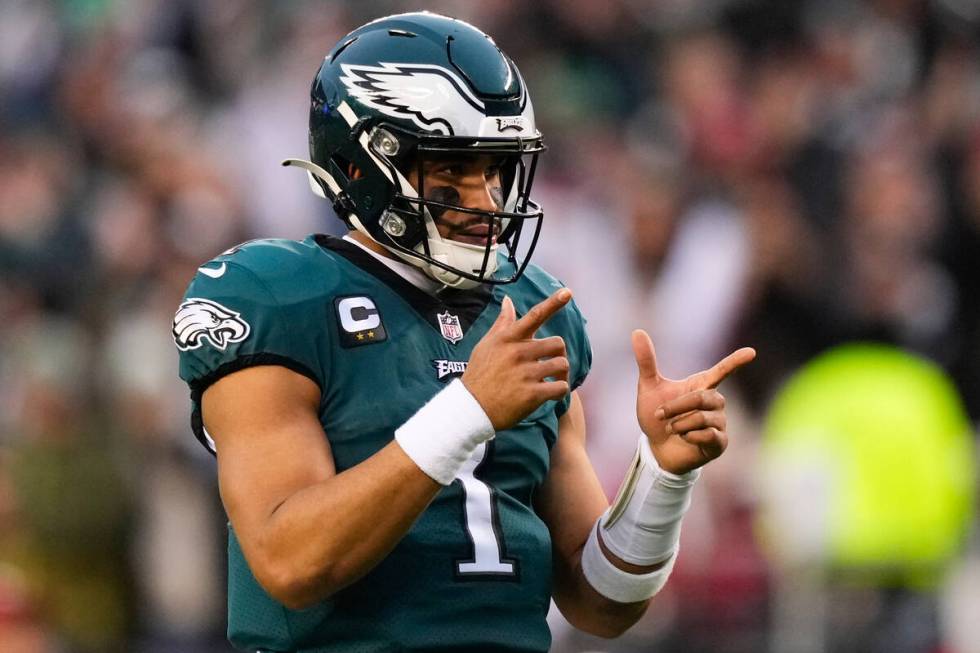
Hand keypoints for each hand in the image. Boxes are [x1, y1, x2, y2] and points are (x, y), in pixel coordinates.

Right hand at [462, 289, 571, 430]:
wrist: (471, 409)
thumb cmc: (479, 374)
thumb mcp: (486, 345)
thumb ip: (502, 323)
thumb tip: (508, 300)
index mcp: (508, 339)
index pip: (534, 316)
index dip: (553, 303)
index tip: (567, 293)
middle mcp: (518, 353)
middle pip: (558, 343)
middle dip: (558, 353)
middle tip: (550, 363)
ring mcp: (525, 373)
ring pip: (562, 364)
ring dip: (560, 374)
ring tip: (551, 380)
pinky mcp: (532, 394)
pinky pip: (561, 387)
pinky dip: (560, 391)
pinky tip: (551, 394)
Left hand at [631, 330, 755, 474]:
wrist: (656, 448)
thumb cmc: (656, 417)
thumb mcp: (648, 388)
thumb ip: (646, 361)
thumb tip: (637, 331)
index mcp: (701, 386)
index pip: (722, 371)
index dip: (735, 361)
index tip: (751, 352)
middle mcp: (715, 403)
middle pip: (702, 398)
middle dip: (677, 406)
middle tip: (660, 415)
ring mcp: (719, 423)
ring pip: (702, 418)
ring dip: (679, 424)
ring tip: (672, 429)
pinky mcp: (720, 442)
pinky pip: (708, 434)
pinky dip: (689, 436)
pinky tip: (685, 439)